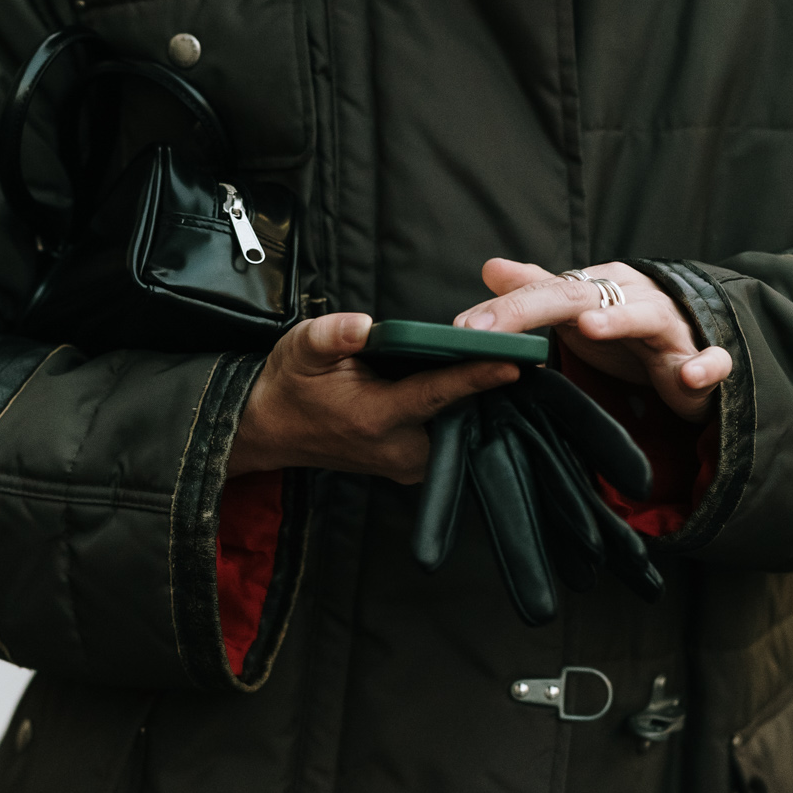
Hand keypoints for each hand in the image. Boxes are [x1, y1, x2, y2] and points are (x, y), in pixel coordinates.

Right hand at [228, 312, 518, 483]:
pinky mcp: (411, 467)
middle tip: (519, 348)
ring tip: (500, 360)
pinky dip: (462, 412)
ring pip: (459, 429)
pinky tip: (473, 384)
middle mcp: (398, 449)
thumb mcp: (301, 348)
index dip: (474, 377)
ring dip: (478, 400)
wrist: (272, 427)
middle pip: (460, 415)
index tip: (512, 363)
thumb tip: (363, 325)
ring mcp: (406, 464)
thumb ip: (330, 335)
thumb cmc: (291, 384)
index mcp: (374, 418)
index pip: (435, 396)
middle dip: (488, 386)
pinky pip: (450, 438)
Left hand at [454, 258, 730, 423]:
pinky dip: (704, 366)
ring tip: (588, 326)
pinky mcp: (701, 357)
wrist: (693, 349)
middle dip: (532, 309)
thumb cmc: (627, 332)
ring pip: (645, 316)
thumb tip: (489, 267)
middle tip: (488, 330)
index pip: (543, 292)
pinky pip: (710, 359)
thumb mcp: (578, 312)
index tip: (461, 329)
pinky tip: (689, 376)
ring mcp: (670, 326)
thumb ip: (537, 292)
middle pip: (578, 297)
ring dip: (619, 320)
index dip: (503, 310)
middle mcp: (632, 295)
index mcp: (598, 286)